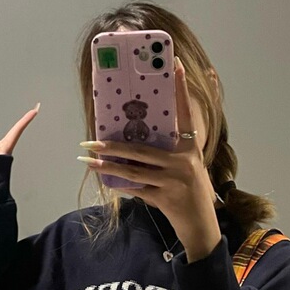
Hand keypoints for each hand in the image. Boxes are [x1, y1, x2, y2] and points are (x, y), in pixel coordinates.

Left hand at [78, 57, 219, 251]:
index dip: (181, 88)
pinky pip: (137, 190)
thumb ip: (171, 152)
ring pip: (134, 171)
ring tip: (88, 161)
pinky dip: (121, 186)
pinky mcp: (165, 199)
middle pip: (141, 150)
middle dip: (112, 146)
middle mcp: (183, 163)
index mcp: (190, 150)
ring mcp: (173, 182)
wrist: (200, 226)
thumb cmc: (193, 194)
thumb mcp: (190, 168)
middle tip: (89, 141)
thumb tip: (137, 142)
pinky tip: (106, 181)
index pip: (184, 114)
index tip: (176, 63)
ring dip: (108, 166)